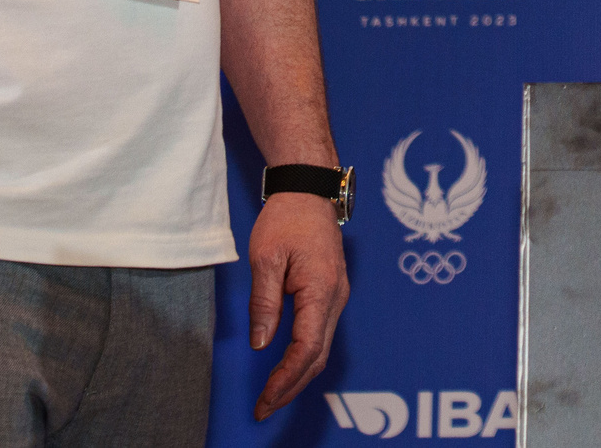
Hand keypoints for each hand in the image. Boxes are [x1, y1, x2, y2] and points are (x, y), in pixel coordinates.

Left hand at [249, 187, 349, 419]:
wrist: (309, 191)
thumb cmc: (286, 218)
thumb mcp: (265, 258)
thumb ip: (265, 302)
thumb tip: (262, 344)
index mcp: (322, 290)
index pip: (306, 348)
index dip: (285, 378)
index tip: (264, 400)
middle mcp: (336, 297)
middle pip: (318, 356)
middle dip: (291, 387)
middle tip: (263, 409)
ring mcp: (337, 296)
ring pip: (322, 348)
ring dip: (298, 375)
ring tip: (271, 395)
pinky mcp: (331, 293)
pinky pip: (321, 333)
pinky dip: (304, 357)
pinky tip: (286, 366)